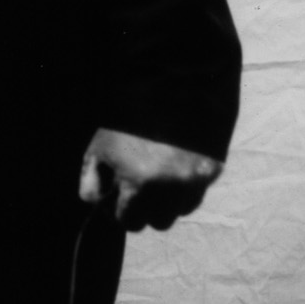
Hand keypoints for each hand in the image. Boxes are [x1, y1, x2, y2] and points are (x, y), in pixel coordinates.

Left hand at [77, 127, 221, 231]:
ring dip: (168, 200)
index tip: (120, 196)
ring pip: (179, 211)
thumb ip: (92, 182)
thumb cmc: (128, 113)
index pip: (129, 222)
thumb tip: (99, 204)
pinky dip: (186, 187)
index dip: (122, 210)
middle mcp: (169, 191)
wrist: (172, 81)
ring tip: (158, 171)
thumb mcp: (99, 146)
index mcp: (137, 186)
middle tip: (139, 184)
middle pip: (157, 222)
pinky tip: (176, 163)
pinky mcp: (212, 172)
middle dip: (146, 209)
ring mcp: (193, 182)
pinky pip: (196, 194)